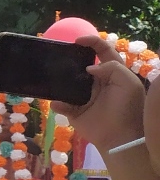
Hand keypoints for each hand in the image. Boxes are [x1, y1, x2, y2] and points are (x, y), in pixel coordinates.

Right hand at [57, 34, 142, 152]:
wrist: (119, 138)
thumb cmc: (127, 108)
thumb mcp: (128, 83)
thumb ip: (113, 68)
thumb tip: (89, 67)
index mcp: (111, 73)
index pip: (102, 51)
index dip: (91, 42)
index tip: (77, 41)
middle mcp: (96, 81)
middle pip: (80, 64)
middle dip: (69, 59)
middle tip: (58, 57)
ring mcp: (83, 96)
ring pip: (66, 83)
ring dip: (59, 81)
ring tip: (51, 78)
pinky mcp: (73, 110)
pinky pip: (60, 104)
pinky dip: (57, 104)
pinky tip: (58, 104)